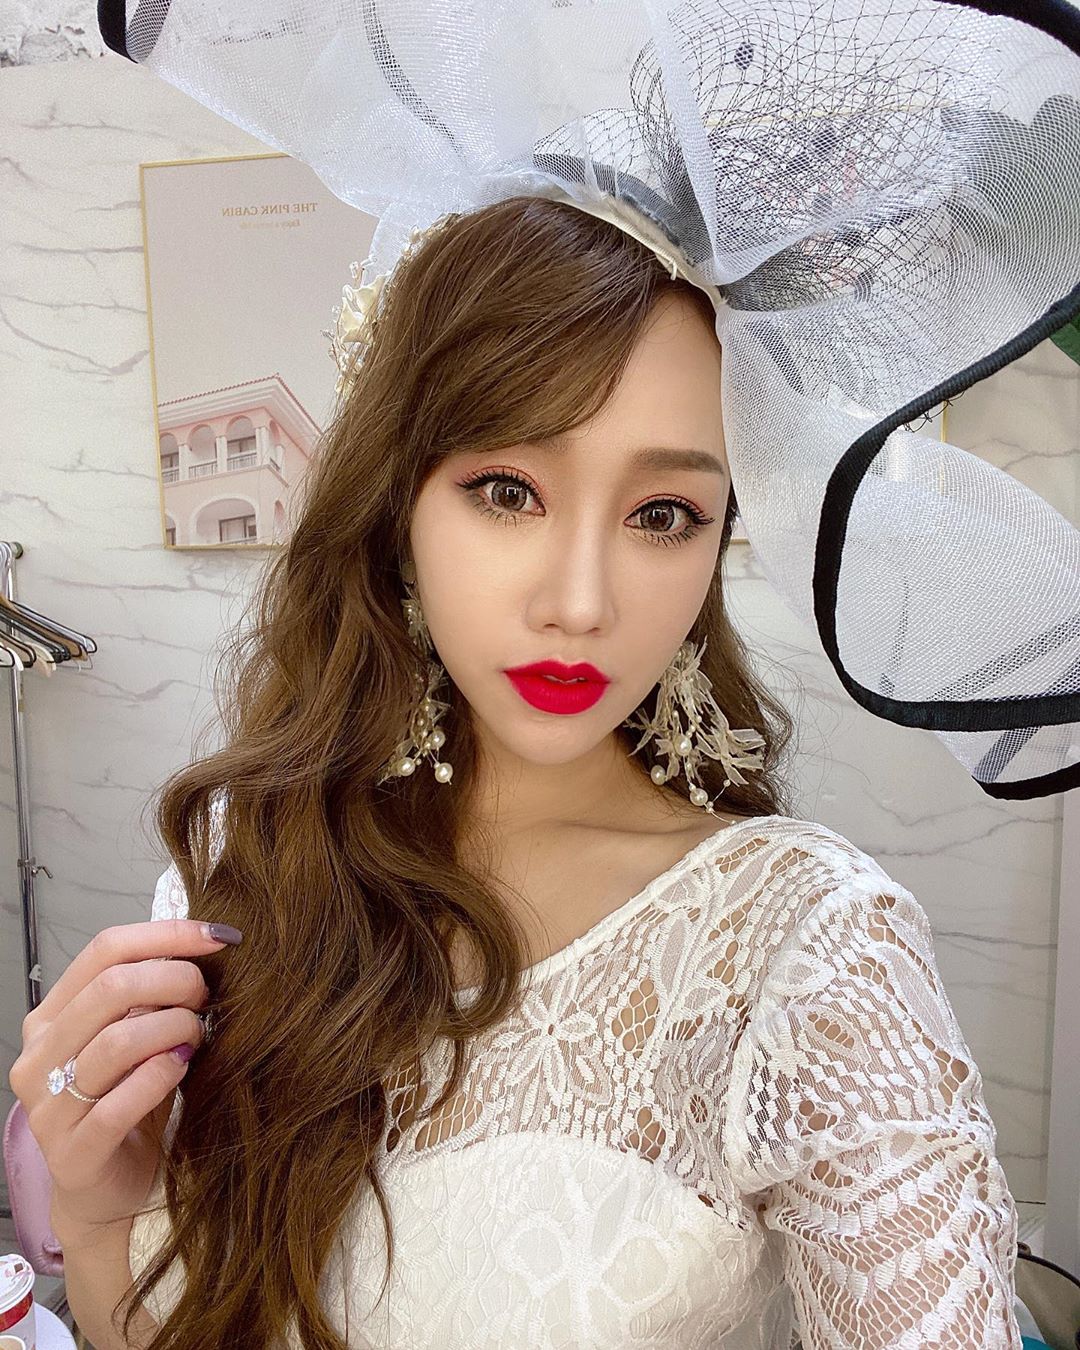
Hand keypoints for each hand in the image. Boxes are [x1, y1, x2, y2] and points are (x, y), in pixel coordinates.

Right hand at [8, 918, 240, 1247]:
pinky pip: (118, 1104)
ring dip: (174, 1028)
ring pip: (117, 1041)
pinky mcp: (72, 1152)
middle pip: (112, 987)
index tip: (219, 937)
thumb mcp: (138, 1037)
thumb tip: (206, 942)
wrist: (108, 1187)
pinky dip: (160, 1077)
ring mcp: (49, 1106)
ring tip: (197, 1035)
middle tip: (207, 997)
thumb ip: (153, 995)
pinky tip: (181, 1068)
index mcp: (52, 1017)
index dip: (167, 935)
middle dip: (176, 981)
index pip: (105, 949)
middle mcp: (40, 1056)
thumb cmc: (129, 1099)